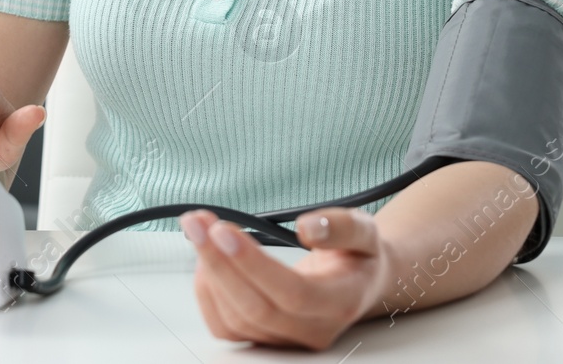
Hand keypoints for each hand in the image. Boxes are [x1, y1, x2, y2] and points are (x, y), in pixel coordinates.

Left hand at [178, 206, 391, 350]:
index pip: (292, 294)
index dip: (253, 264)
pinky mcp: (263, 338)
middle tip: (196, 223)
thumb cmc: (358, 257)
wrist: (358, 284)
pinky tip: (206, 258)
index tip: (223, 230)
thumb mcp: (365, 231)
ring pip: (234, 320)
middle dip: (218, 263)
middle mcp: (312, 330)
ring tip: (198, 229)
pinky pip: (224, 325)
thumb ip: (342, 228)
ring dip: (208, 272)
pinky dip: (206, 290)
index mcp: (340, 302)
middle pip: (255, 309)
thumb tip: (307, 227)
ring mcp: (285, 340)